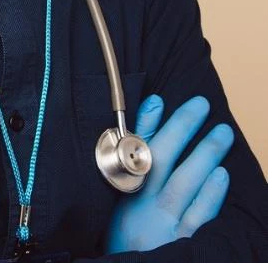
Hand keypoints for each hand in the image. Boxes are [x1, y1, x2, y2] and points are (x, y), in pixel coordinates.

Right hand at [106, 95, 233, 252]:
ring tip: (221, 133)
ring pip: (182, 184)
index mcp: (123, 190)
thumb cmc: (129, 232)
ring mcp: (162, 225)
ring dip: (203, 155)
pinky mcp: (182, 245)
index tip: (160, 99)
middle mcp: (140, 205)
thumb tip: (154, 104)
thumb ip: (137, 150)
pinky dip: (209, 196)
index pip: (133, 150)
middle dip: (181, 128)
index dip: (147, 123)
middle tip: (201, 104)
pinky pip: (198, 217)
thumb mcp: (122, 196)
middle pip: (160, 159)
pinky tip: (221, 175)